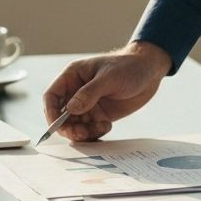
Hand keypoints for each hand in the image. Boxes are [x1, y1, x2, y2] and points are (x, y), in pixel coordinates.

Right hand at [42, 41, 171, 140]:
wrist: (150, 71)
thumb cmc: (129, 66)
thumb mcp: (109, 77)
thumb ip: (89, 93)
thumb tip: (70, 109)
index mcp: (73, 76)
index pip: (52, 96)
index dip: (50, 112)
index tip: (56, 126)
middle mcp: (77, 92)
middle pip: (60, 116)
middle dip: (67, 127)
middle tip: (81, 133)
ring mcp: (88, 104)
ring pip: (74, 126)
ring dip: (82, 133)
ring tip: (100, 127)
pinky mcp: (99, 115)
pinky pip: (89, 130)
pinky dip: (94, 134)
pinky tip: (107, 126)